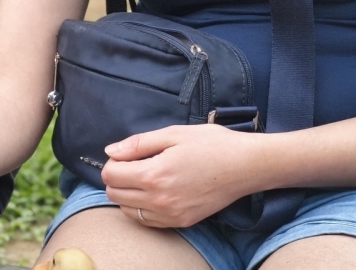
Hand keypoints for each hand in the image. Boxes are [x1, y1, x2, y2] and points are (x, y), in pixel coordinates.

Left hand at [101, 124, 268, 228]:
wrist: (245, 165)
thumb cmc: (211, 144)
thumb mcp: (172, 134)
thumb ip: (137, 144)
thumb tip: (110, 151)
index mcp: (154, 174)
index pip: (110, 175)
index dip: (113, 161)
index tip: (127, 154)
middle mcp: (159, 200)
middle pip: (114, 195)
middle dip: (117, 178)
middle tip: (134, 164)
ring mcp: (171, 215)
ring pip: (128, 211)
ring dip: (128, 195)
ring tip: (145, 177)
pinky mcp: (182, 222)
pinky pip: (147, 221)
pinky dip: (142, 208)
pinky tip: (155, 192)